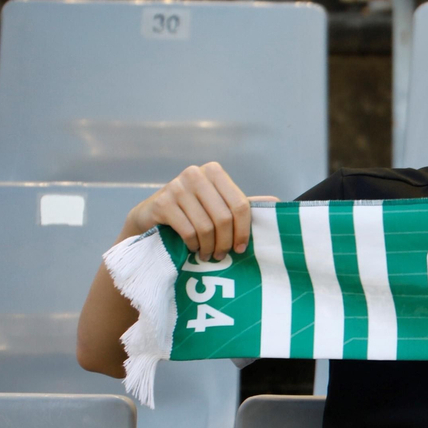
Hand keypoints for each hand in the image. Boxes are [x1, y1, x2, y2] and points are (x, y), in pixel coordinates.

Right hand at [124, 162, 275, 262]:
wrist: (151, 216)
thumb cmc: (191, 211)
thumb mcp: (217, 205)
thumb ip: (242, 204)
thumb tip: (277, 202)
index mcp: (214, 172)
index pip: (240, 205)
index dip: (244, 230)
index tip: (242, 247)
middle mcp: (196, 174)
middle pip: (224, 217)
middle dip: (226, 242)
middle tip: (223, 255)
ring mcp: (177, 187)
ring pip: (206, 227)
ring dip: (210, 247)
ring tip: (209, 255)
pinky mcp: (162, 203)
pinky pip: (188, 231)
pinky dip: (194, 245)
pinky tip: (194, 249)